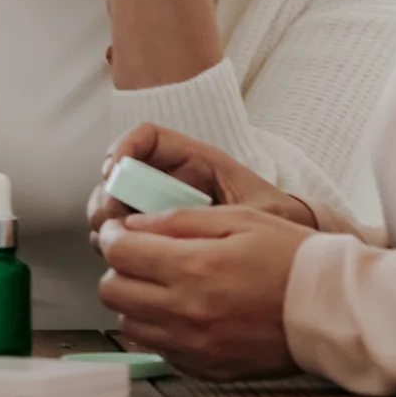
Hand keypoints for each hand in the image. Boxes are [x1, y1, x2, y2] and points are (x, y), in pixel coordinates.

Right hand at [87, 124, 315, 233]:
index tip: (115, 170)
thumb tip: (183, 218)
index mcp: (197, 163)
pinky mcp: (157, 234)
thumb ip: (227, 212)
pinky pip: (125, 233)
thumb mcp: (259, 212)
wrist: (287, 253)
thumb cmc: (276, 223)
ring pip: (115, 204)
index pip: (149, 137)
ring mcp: (161, 208)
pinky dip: (117, 244)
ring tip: (119, 242)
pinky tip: (128, 259)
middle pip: (121, 174)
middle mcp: (173, 180)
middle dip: (108, 195)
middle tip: (111, 219)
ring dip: (108, 222)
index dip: (126, 147)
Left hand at [95, 207, 313, 380]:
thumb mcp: (239, 219)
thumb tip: (133, 225)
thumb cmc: (291, 259)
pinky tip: (186, 311)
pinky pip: (158, 348)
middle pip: (112, 291)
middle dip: (120, 269)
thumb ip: (179, 220)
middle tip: (141, 257)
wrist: (329, 310)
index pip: (120, 253)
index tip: (122, 230)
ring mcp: (192, 345)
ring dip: (136, 301)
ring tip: (165, 285)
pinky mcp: (203, 368)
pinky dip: (160, 328)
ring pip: (129, 323)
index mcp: (193, 268)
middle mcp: (185, 312)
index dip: (115, 235)